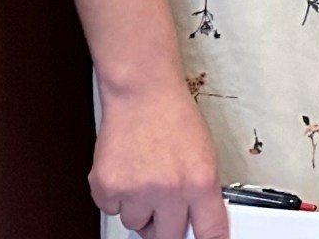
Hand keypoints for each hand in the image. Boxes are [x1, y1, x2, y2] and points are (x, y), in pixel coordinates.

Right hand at [91, 81, 227, 238]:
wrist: (143, 94)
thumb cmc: (174, 118)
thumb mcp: (204, 154)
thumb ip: (201, 190)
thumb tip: (197, 219)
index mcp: (200, 181)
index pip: (210, 229)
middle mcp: (169, 190)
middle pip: (168, 237)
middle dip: (166, 227)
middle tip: (164, 209)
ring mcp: (136, 191)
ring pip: (136, 224)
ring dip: (139, 209)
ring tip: (144, 177)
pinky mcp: (107, 188)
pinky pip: (111, 210)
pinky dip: (116, 196)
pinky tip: (126, 171)